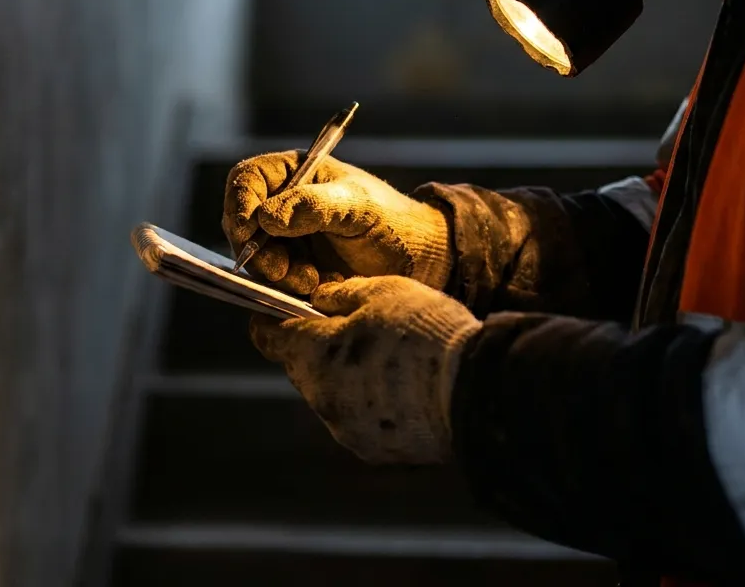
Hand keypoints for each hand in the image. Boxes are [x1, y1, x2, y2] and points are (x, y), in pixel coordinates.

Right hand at [222, 151, 452, 295]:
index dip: (239, 202)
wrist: (420, 262)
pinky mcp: (293, 269)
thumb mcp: (358, 207)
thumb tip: (267, 217)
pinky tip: (319, 288)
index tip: (246, 231)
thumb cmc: (394, 222)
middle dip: (258, 249)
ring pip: (256, 256)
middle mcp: (284, 203)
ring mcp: (287, 238)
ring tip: (312, 282)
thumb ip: (315, 206)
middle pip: (243, 222)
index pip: (248, 179)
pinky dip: (288, 288)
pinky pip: (273, 280)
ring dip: (276, 274)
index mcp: (296, 172)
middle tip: (282, 271)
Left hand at [250, 275, 480, 464]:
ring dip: (345, 379)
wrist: (475, 391)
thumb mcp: (383, 292)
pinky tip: (401, 390)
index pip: (268, 338)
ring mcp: (347, 430)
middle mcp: (321, 400)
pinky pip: (360, 421)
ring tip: (384, 360)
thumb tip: (322, 300)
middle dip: (315, 349)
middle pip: (301, 369)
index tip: (274, 312)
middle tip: (345, 329)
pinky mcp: (374, 451)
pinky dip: (370, 405)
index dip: (269, 322)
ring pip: (331, 397)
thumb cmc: (425, 333)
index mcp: (313, 355)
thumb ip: (342, 294)